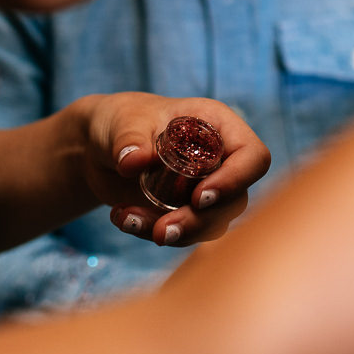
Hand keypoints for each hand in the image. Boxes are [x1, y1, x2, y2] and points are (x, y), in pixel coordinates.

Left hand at [74, 94, 270, 247]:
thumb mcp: (124, 122)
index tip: (198, 197)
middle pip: (235, 201)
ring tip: (127, 219)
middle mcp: (220, 161)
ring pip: (211, 224)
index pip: (252, 157)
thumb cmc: (122, 120)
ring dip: (175, 232)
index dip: (236, 180)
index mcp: (218, 128)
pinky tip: (122, 218)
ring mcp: (204, 190)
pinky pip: (183, 233)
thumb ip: (129, 139)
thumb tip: (133, 161)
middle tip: (162, 230)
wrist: (101, 147)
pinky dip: (152, 233)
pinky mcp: (185, 213)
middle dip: (199, 221)